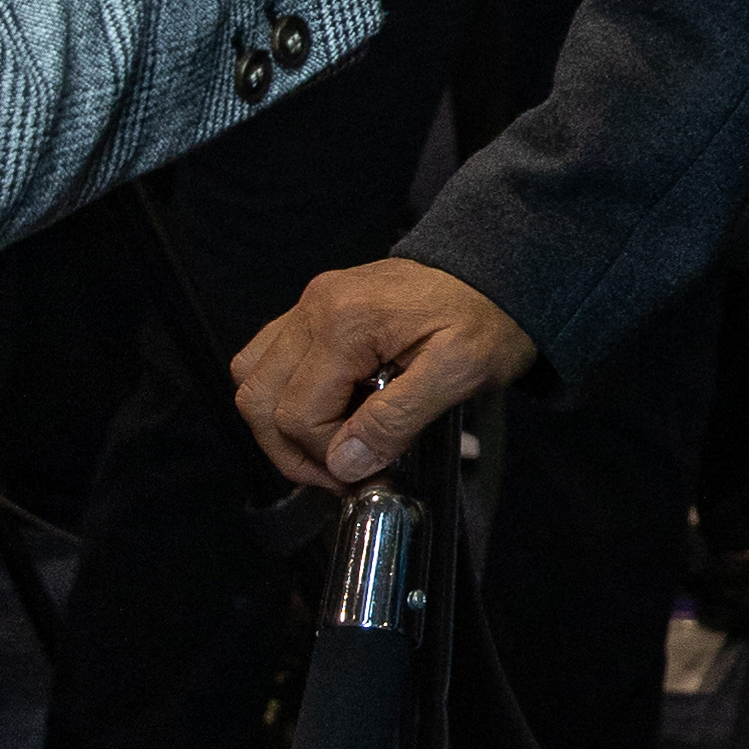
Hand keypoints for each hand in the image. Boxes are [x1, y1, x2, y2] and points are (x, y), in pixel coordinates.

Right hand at [234, 258, 538, 489]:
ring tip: (331, 448)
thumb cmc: (487, 319)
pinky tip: (328, 412)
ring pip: (251, 378)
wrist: (497, 273)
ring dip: (280, 425)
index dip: (328, 458)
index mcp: (345, 321)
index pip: (300, 414)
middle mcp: (314, 307)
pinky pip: (268, 357)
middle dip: (294, 450)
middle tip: (342, 474)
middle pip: (259, 399)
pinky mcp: (315, 309)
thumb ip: (397, 419)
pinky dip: (284, 394)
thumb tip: (345, 462)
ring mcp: (309, 305)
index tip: (369, 475)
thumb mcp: (460, 374)